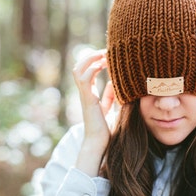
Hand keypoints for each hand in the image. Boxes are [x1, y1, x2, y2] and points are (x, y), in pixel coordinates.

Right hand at [72, 49, 114, 175]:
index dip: (96, 60)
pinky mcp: (88, 100)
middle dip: (91, 56)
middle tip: (105, 51)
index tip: (109, 55)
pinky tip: (103, 65)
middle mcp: (85, 93)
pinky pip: (84, 79)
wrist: (100, 143)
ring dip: (90, 59)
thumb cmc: (106, 129)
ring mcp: (85, 95)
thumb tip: (116, 82)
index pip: (88, 71)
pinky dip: (91, 69)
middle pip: (80, 67)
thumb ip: (111, 96)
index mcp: (90, 94)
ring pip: (79, 70)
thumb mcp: (111, 108)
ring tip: (103, 55)